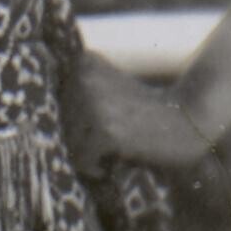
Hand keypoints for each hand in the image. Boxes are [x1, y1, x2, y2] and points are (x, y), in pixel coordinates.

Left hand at [69, 50, 219, 172]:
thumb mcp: (111, 87)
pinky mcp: (105, 131)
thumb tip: (39, 120)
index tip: (94, 125)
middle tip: (107, 142)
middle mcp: (84, 79)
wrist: (191, 117)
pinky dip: (94, 167)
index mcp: (85, 63)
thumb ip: (79, 93)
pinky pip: (83, 158)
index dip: (73, 120)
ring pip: (69, 142)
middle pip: (59, 123)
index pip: (55, 103)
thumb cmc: (149, 109)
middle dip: (79, 138)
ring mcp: (94, 105)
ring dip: (87, 154)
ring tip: (111, 150)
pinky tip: (111, 163)